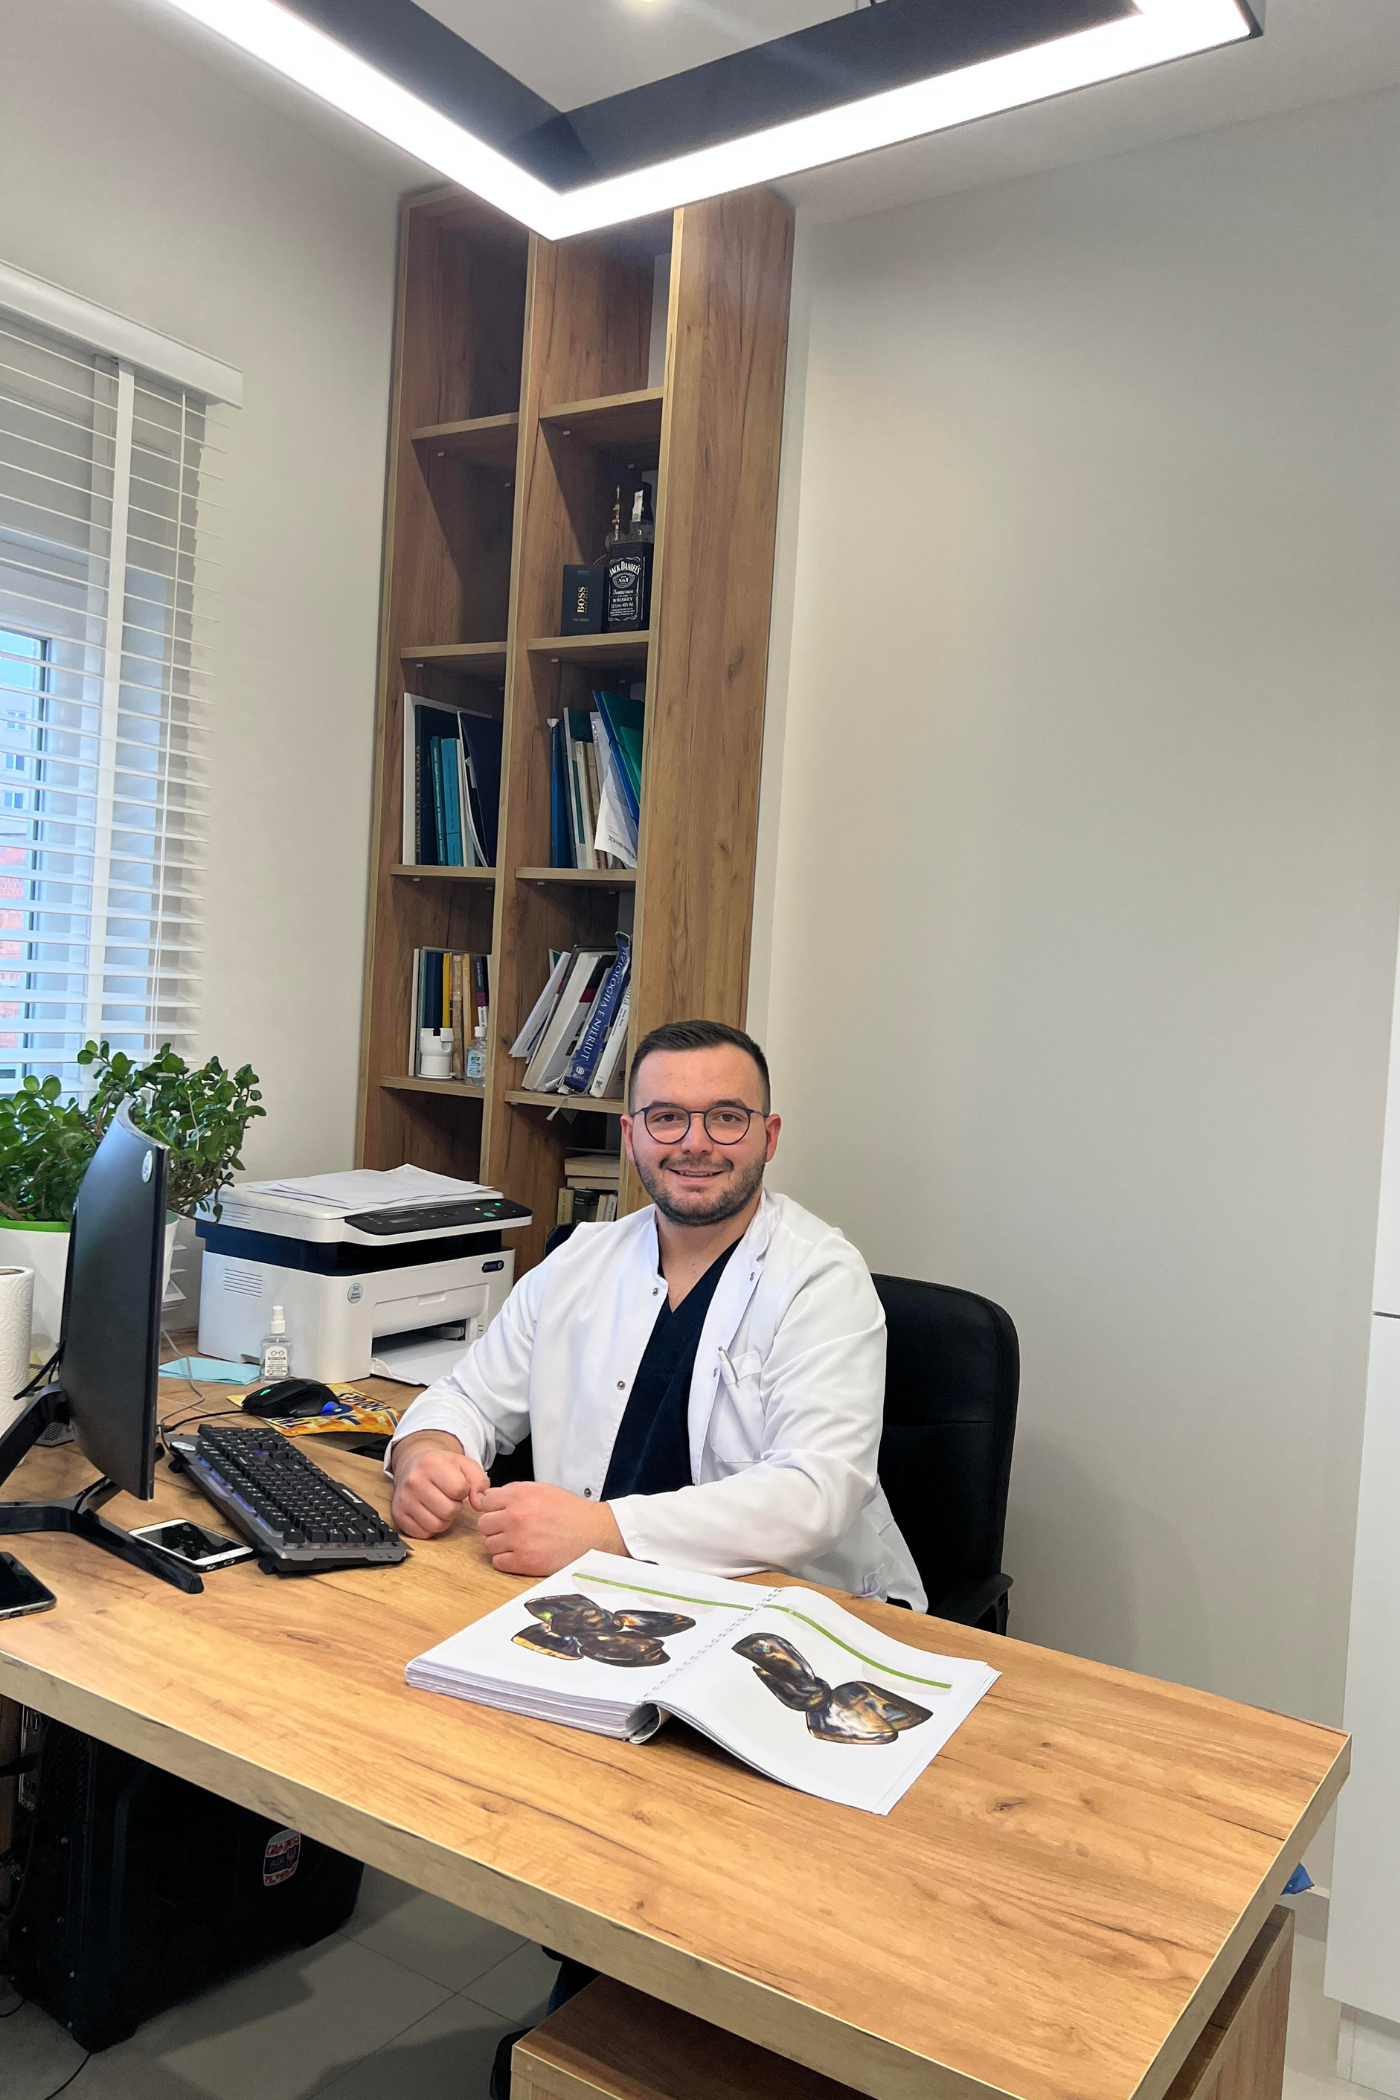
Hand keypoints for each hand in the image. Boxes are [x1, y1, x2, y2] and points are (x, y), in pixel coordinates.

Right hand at [390, 1431, 487, 1539]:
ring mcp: (403, 1499)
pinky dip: (431, 1527)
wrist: (412, 1464)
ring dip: (444, 1519)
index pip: (459, 1490)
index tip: (458, 1486)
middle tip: (449, 1498)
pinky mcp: (398, 1515)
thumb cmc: (441, 1466)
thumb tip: (479, 1504)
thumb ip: (479, 1481)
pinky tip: (430, 1513)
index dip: (464, 1491)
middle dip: (455, 1506)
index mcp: (431, 1463)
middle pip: (449, 1510)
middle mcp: (414, 1481)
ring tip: (440, 1505)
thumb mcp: (464, 1464)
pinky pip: (423, 1533)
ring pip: (436, 1525)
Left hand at [474, 1481, 625, 1576]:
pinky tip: (520, 1554)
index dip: (492, 1508)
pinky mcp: (525, 1562)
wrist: (592, 1533)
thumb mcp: (542, 1490)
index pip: (485, 1502)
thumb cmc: (570, 1512)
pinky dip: (506, 1560)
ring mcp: (519, 1540)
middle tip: (509, 1529)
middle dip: (494, 1527)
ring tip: (518, 1542)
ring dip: (500, 1544)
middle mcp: (516, 1517)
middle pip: (483, 1524)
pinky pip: (498, 1562)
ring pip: (488, 1544)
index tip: (499, 1513)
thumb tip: (489, 1497)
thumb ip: (515, 1491)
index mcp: (520, 1496)